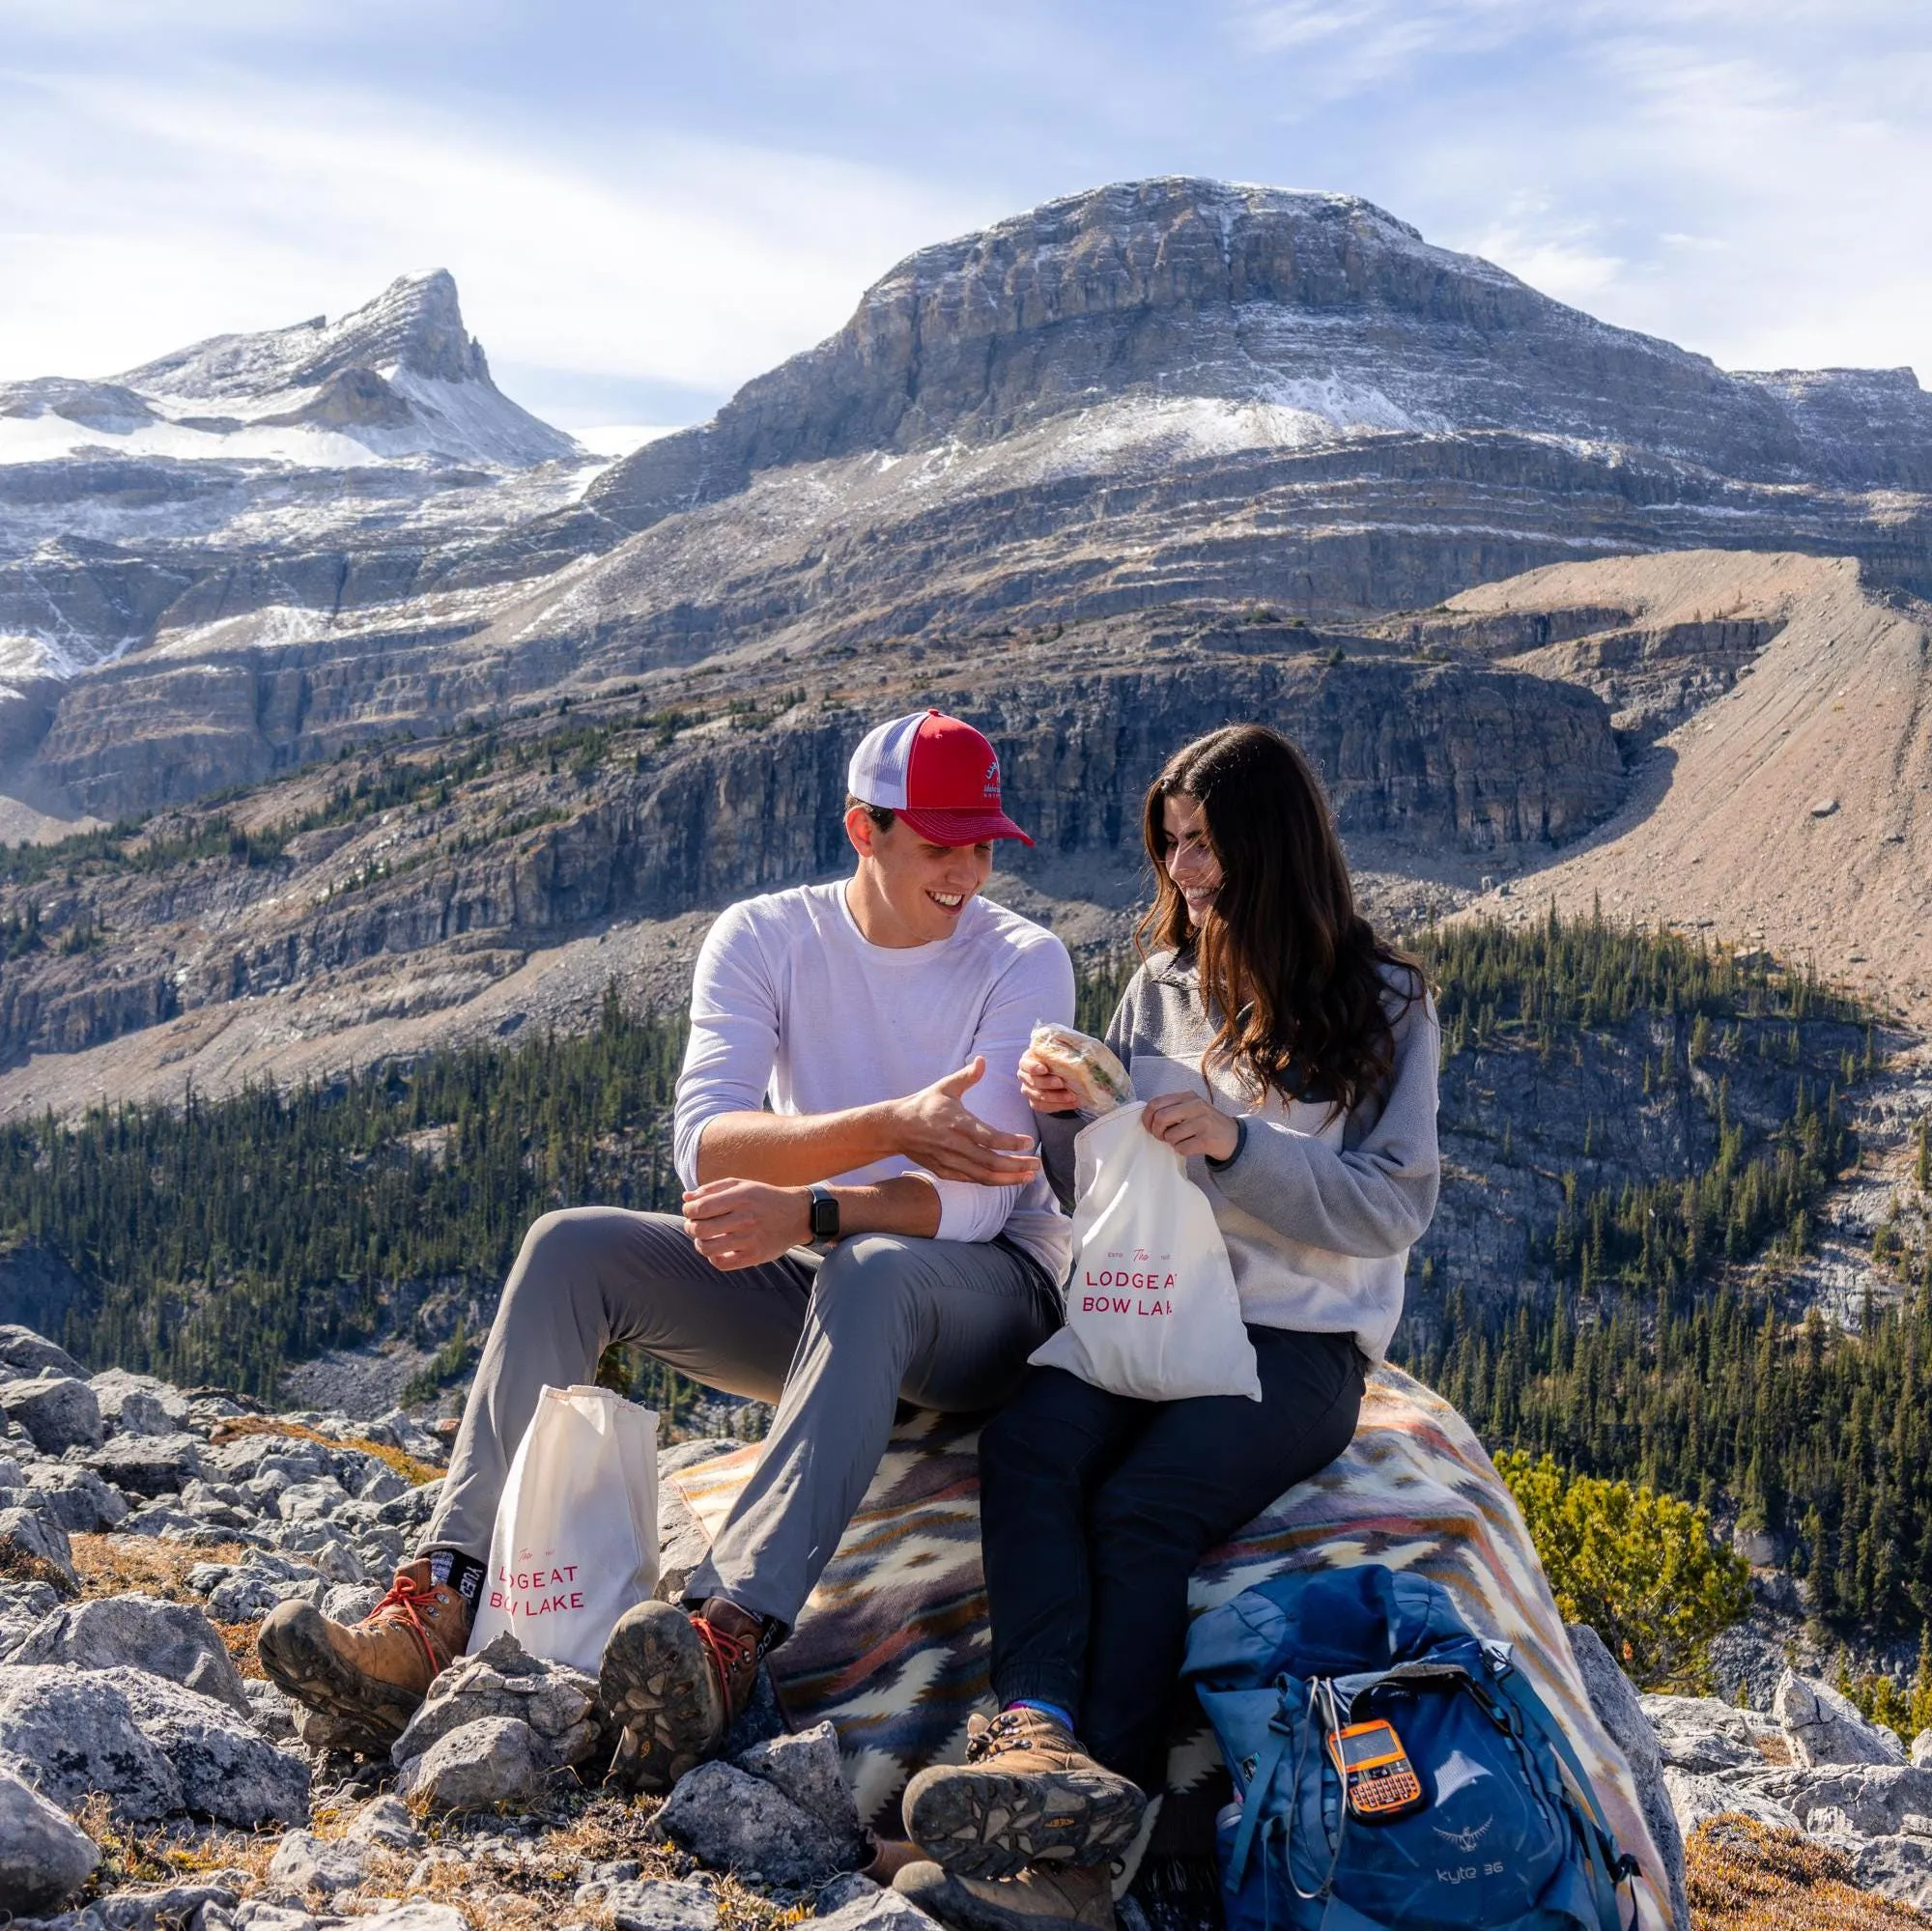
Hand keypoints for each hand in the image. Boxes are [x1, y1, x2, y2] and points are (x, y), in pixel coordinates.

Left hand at [683, 1178, 809, 1270]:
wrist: (797, 1215)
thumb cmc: (763, 1198)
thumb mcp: (741, 1185)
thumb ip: (712, 1189)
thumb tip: (686, 1197)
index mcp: (741, 1196)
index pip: (700, 1208)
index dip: (688, 1211)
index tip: (690, 1211)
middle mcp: (746, 1218)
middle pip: (700, 1229)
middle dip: (690, 1227)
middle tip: (695, 1225)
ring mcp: (750, 1239)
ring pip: (707, 1248)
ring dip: (699, 1243)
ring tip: (704, 1238)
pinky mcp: (755, 1256)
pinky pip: (721, 1263)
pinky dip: (713, 1258)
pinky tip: (717, 1250)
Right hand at [884, 1057, 1041, 1184]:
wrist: (896, 1128)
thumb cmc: (924, 1104)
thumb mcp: (945, 1086)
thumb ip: (967, 1076)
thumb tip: (983, 1060)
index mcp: (958, 1123)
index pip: (990, 1138)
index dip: (1011, 1143)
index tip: (1029, 1141)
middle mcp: (955, 1145)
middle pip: (992, 1162)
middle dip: (1017, 1165)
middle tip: (1036, 1164)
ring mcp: (950, 1161)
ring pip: (984, 1176)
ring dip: (1009, 1178)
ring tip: (1028, 1176)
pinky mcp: (945, 1171)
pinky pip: (973, 1180)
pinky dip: (992, 1182)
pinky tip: (1007, 1179)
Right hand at [1018, 1047, 1082, 1113]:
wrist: (1060, 1072)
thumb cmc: (1058, 1058)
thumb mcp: (1058, 1046)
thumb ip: (1060, 1041)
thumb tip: (1065, 1038)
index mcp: (1027, 1061)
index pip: (1026, 1064)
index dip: (1034, 1067)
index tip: (1045, 1069)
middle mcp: (1024, 1076)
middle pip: (1034, 1082)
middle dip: (1048, 1083)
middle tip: (1062, 1082)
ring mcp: (1029, 1091)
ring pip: (1039, 1097)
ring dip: (1056, 1097)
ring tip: (1072, 1096)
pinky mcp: (1035, 1103)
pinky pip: (1045, 1107)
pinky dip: (1060, 1106)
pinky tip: (1073, 1103)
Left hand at [1141, 1090, 1240, 1162]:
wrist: (1233, 1137)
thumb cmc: (1205, 1123)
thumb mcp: (1191, 1108)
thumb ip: (1172, 1108)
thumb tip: (1147, 1118)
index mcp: (1188, 1096)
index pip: (1156, 1102)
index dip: (1147, 1117)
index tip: (1149, 1127)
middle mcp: (1196, 1106)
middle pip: (1161, 1118)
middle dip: (1157, 1132)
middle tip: (1162, 1137)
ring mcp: (1203, 1123)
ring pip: (1170, 1136)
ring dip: (1171, 1142)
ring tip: (1182, 1140)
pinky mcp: (1207, 1140)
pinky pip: (1181, 1148)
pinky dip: (1182, 1150)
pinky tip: (1191, 1146)